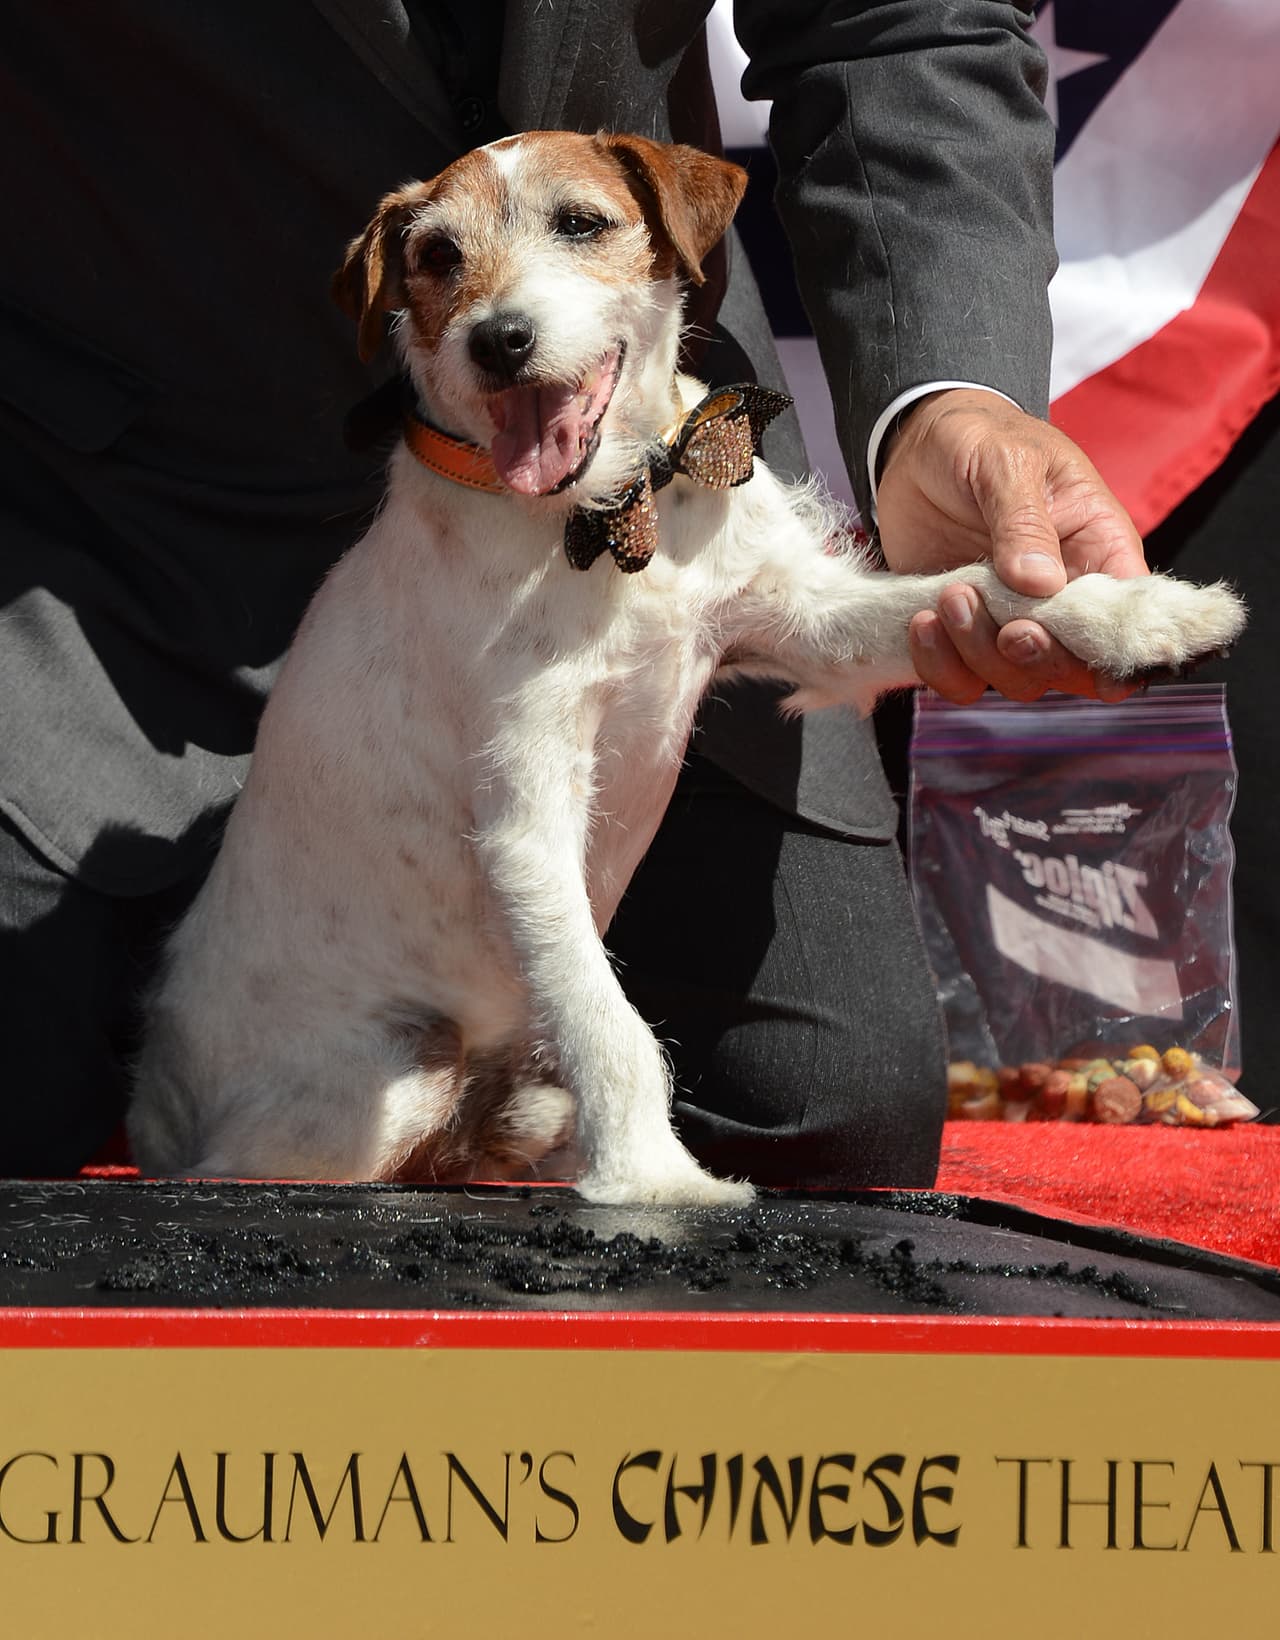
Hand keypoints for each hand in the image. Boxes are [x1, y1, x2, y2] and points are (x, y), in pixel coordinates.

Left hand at [876, 388, 1148, 702]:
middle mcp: (1062, 600)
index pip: (1132, 622)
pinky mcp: (962, 633)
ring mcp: (1010, 621)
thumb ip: (1025, 522)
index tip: (1086, 659)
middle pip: (1073, 668)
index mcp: (1101, 554)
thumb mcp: (1009, 461)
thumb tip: (1040, 583)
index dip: (1122, 654)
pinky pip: (960, 677)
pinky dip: (941, 666)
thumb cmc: (982, 439)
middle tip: (1006, 628)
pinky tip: (922, 624)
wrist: (920, 444)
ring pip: (1015, 680)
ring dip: (981, 656)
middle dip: (1039, 658)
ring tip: (950, 597)